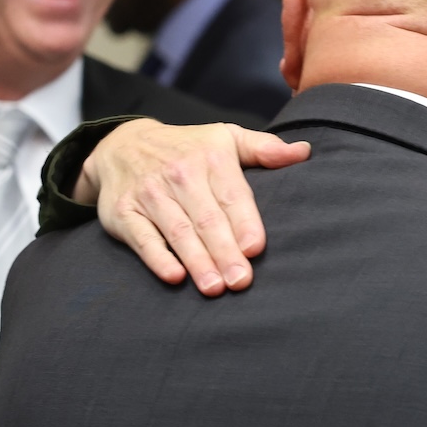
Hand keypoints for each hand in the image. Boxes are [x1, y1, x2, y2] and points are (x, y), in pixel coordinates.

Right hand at [77, 120, 308, 294]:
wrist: (122, 145)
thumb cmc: (187, 149)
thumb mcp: (225, 138)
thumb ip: (263, 148)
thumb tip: (304, 152)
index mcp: (211, 159)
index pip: (232, 195)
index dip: (244, 223)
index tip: (255, 249)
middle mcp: (180, 175)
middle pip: (207, 219)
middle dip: (225, 252)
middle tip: (241, 281)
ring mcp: (150, 194)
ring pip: (178, 231)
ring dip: (197, 260)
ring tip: (214, 288)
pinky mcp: (124, 212)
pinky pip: (143, 238)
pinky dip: (157, 257)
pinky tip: (174, 276)